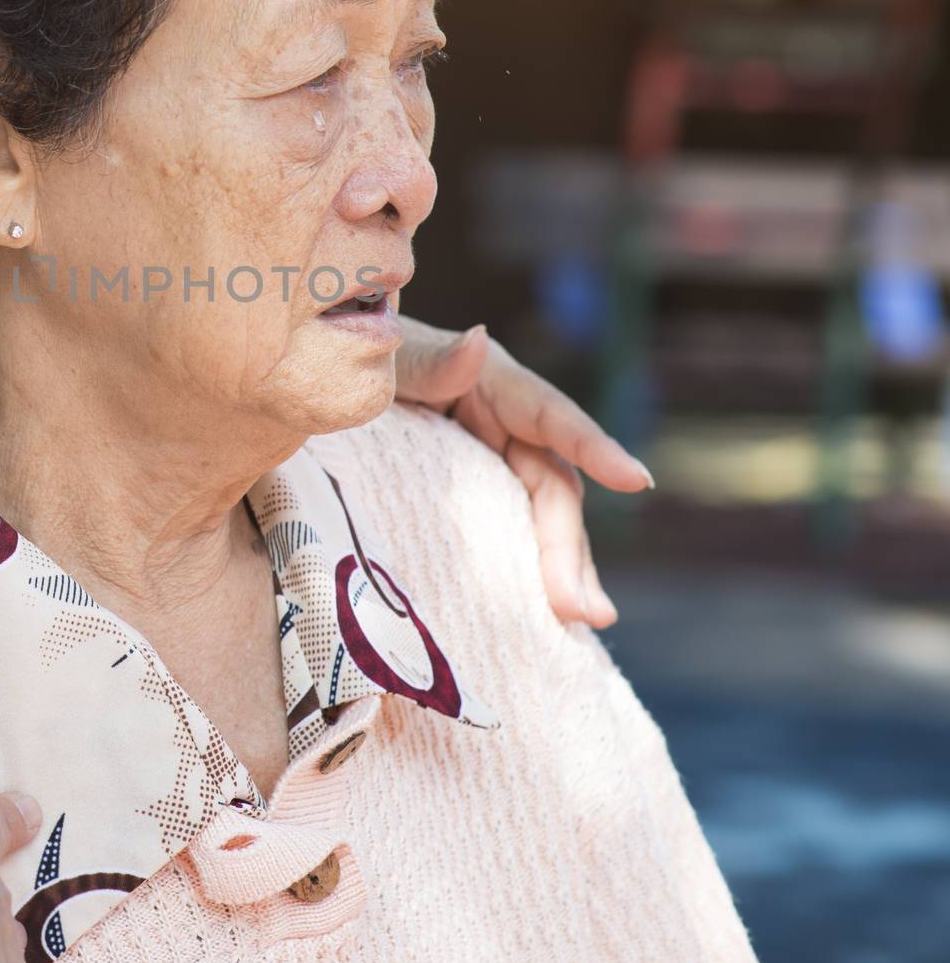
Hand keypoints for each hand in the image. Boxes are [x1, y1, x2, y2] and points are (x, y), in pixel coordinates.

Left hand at [393, 319, 653, 629]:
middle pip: (552, 485)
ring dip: (564, 569)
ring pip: (542, 516)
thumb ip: (429, 360)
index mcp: (493, 383)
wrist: (328, 383)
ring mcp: (495, 462)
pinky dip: (530, 570)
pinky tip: (547, 615)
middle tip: (581, 610)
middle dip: (568, 546)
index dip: (593, 447)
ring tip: (583, 622)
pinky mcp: (479, 494)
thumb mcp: (392, 359)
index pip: (551, 415)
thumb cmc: (363, 361)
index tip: (635, 481)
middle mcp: (508, 425)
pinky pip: (512, 532)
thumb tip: (480, 340)